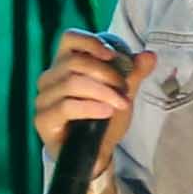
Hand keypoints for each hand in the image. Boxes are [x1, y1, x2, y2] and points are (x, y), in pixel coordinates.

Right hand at [31, 32, 155, 157]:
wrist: (96, 154)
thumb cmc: (104, 120)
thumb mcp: (123, 93)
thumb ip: (134, 74)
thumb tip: (149, 55)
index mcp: (65, 65)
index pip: (69, 39)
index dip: (90, 42)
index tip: (112, 56)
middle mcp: (49, 79)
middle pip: (74, 62)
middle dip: (106, 73)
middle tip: (124, 90)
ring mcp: (43, 99)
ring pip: (71, 83)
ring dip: (102, 92)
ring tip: (120, 105)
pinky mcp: (42, 119)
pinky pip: (67, 106)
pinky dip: (91, 107)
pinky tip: (106, 112)